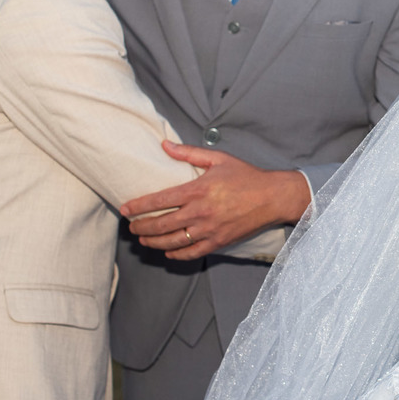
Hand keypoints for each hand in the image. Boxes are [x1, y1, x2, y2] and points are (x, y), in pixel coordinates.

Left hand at [120, 141, 311, 260]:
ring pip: (172, 241)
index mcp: (198, 190)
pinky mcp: (218, 241)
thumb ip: (189, 152)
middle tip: (131, 227)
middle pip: (161, 224)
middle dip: (141, 227)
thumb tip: (165, 145)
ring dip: (154, 242)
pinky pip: (192, 253)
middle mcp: (200, 212)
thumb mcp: (218, 159)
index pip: (159, 200)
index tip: (125, 209)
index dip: (139, 206)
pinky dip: (176, 255)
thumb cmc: (246, 176)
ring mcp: (209, 229)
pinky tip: (168, 252)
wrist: (272, 197)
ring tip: (144, 239)